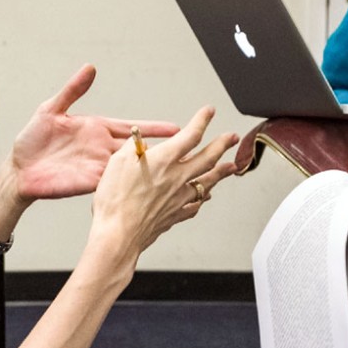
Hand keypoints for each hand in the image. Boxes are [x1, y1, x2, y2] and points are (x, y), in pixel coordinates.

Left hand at [7, 64, 180, 203]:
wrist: (19, 170)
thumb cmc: (32, 140)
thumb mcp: (51, 110)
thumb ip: (73, 90)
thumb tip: (90, 68)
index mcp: (97, 129)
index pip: (133, 127)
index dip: (154, 128)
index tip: (175, 127)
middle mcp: (102, 148)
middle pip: (138, 149)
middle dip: (161, 150)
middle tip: (186, 150)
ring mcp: (99, 167)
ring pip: (131, 168)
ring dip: (149, 170)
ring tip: (173, 171)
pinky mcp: (91, 184)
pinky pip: (116, 184)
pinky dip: (130, 185)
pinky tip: (146, 186)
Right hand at [91, 106, 238, 252]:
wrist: (119, 234)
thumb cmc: (115, 201)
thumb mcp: (116, 163)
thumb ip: (132, 148)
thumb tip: (138, 142)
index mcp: (164, 160)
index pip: (190, 135)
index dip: (202, 121)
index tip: (209, 112)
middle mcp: (177, 177)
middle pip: (207, 157)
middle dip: (222, 144)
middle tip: (232, 137)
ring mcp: (179, 197)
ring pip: (207, 181)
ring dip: (222, 171)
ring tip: (232, 166)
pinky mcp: (175, 214)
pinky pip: (196, 204)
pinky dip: (203, 198)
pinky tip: (206, 197)